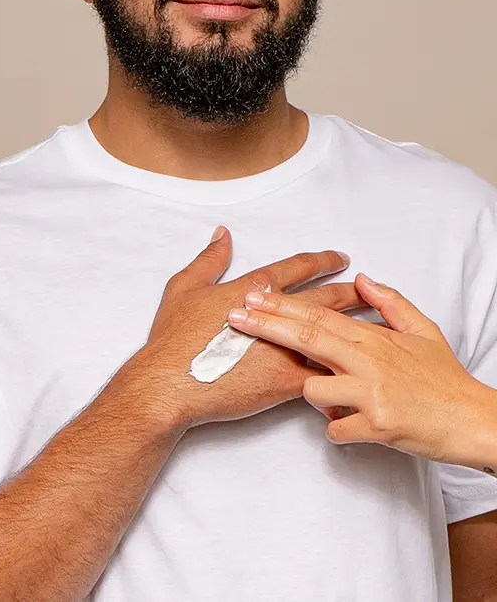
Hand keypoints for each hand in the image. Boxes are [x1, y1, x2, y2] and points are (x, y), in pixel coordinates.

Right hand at [130, 226, 363, 430]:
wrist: (171, 382)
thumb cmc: (174, 338)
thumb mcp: (183, 287)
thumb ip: (209, 260)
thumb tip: (223, 235)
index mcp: (253, 289)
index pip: (296, 269)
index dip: (320, 262)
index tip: (339, 259)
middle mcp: (276, 315)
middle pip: (325, 300)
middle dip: (350, 292)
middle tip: (369, 289)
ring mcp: (284, 349)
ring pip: (331, 335)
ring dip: (354, 330)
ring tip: (377, 328)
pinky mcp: (286, 381)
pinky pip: (322, 375)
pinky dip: (341, 374)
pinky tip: (358, 374)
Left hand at [226, 272, 496, 466]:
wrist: (474, 420)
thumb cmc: (444, 378)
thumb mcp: (422, 330)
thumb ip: (389, 303)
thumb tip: (361, 279)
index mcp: (374, 338)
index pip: (318, 315)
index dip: (282, 305)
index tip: (253, 295)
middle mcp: (368, 362)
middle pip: (306, 340)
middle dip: (266, 327)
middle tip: (235, 318)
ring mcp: (371, 394)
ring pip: (314, 390)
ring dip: (313, 394)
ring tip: (333, 397)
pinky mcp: (377, 427)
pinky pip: (335, 429)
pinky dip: (337, 429)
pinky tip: (349, 425)